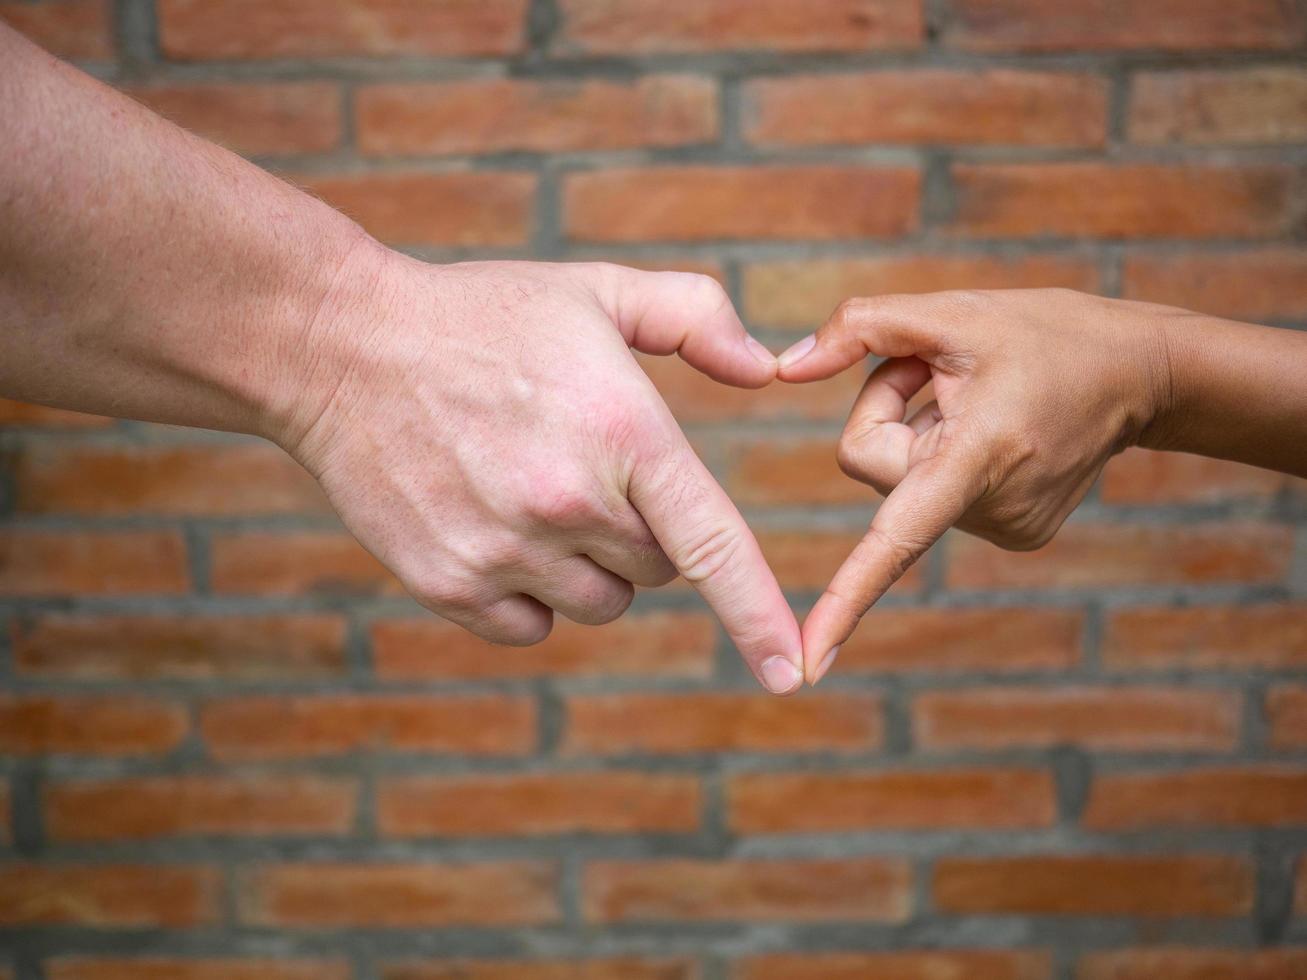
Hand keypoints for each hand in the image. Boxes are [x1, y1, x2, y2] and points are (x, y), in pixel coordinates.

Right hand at [279, 251, 803, 693]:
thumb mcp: (595, 289)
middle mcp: (569, 503)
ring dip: (590, 567)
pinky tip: (495, 527)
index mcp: (623, 432)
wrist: (343, 346)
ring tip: (535, 492)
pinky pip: (531, 627)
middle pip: (660, 570)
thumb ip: (696, 317)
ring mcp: (504, 550)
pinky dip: (529, 595)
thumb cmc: (483, 317)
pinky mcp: (449, 584)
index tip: (791, 673)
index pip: (713, 546)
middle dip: (644, 531)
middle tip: (587, 468)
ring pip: (601, 604)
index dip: (759, 616)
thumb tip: (767, 370)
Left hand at [777, 288, 1174, 683]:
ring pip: (901, 478)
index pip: (895, 539)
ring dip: (922, 428)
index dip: (847, 601)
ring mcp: (1005, 530)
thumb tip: (785, 369)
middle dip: (889, 406)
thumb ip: (858, 328)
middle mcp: (992, 511)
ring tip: (982, 399)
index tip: (810, 664)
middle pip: (871, 461)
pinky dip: (945, 453)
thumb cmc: (1044, 333)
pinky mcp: (1013, 533)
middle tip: (945, 372)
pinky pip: (934, 493)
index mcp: (977, 460)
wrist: (1140, 372)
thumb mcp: (951, 310)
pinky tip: (995, 427)